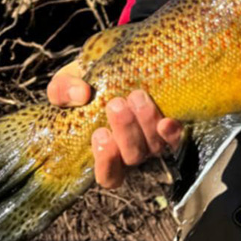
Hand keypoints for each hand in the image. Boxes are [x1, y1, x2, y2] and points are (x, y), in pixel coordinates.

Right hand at [46, 61, 182, 188]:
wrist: (119, 65)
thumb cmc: (90, 82)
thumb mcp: (69, 82)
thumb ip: (63, 90)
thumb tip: (80, 95)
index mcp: (106, 152)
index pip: (108, 175)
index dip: (106, 160)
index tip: (100, 133)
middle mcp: (132, 152)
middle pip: (133, 157)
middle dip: (126, 132)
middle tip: (116, 104)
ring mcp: (154, 142)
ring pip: (154, 147)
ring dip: (145, 123)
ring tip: (136, 96)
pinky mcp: (173, 129)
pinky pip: (176, 139)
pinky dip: (172, 133)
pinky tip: (167, 121)